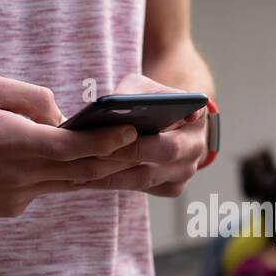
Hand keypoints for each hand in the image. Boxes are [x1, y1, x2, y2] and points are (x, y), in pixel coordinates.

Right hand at [0, 75, 141, 216]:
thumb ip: (34, 98)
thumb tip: (66, 115)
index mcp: (15, 144)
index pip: (72, 147)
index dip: (106, 142)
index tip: (131, 132)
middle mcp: (20, 176)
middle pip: (81, 172)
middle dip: (118, 160)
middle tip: (150, 147)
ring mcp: (17, 197)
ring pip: (70, 185)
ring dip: (101, 173)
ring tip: (134, 159)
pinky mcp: (11, 209)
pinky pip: (47, 190)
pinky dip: (62, 176)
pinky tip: (83, 165)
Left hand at [75, 73, 209, 197]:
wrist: (165, 118)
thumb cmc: (148, 98)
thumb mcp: (141, 87)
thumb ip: (129, 94)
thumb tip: (107, 108)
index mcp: (197, 117)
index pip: (178, 127)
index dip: (149, 135)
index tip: (120, 134)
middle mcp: (197, 147)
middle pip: (162, 155)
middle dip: (125, 154)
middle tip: (91, 153)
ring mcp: (186, 172)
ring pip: (146, 178)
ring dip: (111, 174)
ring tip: (78, 170)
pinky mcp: (172, 188)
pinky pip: (141, 188)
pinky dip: (111, 183)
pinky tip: (85, 178)